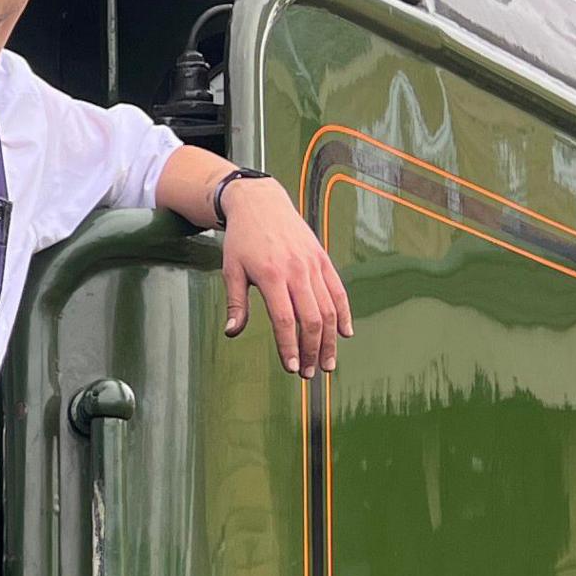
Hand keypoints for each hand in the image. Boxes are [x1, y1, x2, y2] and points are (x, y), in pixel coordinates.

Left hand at [217, 176, 352, 375]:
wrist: (260, 203)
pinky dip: (344, 313)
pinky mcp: (323, 259)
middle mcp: (296, 270)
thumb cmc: (242, 239)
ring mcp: (313, 264)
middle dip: (312, 351)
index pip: (284, 320)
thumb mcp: (231, 269)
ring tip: (327, 363)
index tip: (291, 368)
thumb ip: (235, 303)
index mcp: (271, 275)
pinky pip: (338, 291)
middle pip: (311, 319)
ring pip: (328, 309)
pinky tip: (344, 334)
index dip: (289, 347)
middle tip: (309, 373)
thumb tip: (232, 332)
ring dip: (330, 340)